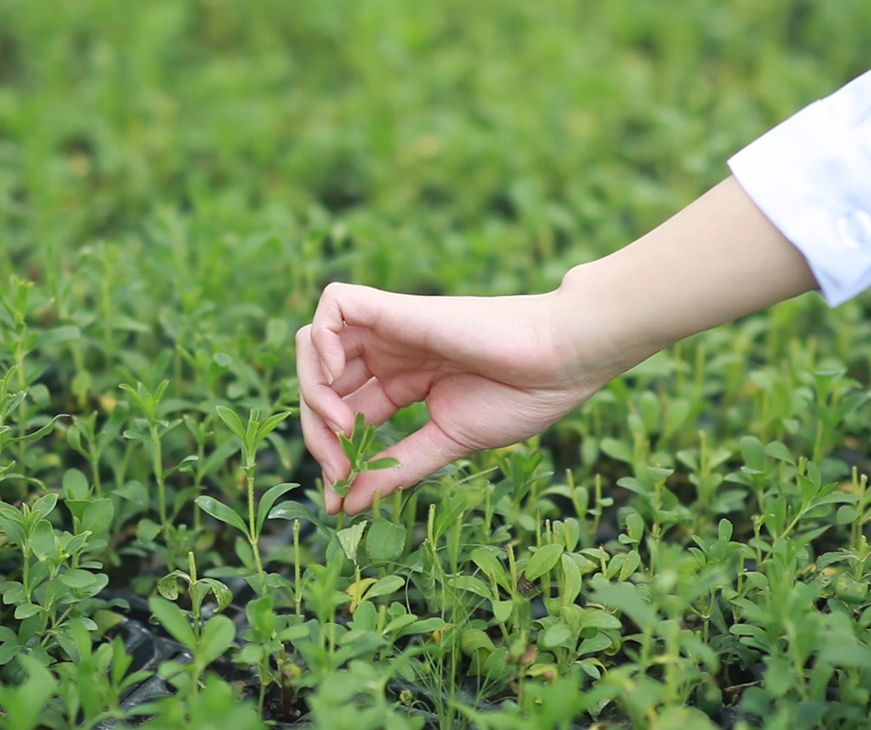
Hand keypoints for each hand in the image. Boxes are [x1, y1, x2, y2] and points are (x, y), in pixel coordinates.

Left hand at [296, 283, 609, 514]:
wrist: (559, 361)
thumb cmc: (519, 398)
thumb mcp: (445, 442)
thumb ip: (394, 469)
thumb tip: (344, 506)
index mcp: (403, 381)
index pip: (342, 412)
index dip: (331, 452)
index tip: (341, 493)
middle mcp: (389, 352)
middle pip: (319, 382)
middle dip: (316, 430)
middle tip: (340, 467)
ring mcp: (390, 328)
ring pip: (313, 342)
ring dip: (310, 388)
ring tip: (341, 423)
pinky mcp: (396, 307)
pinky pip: (334, 304)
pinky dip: (322, 340)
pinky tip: (342, 375)